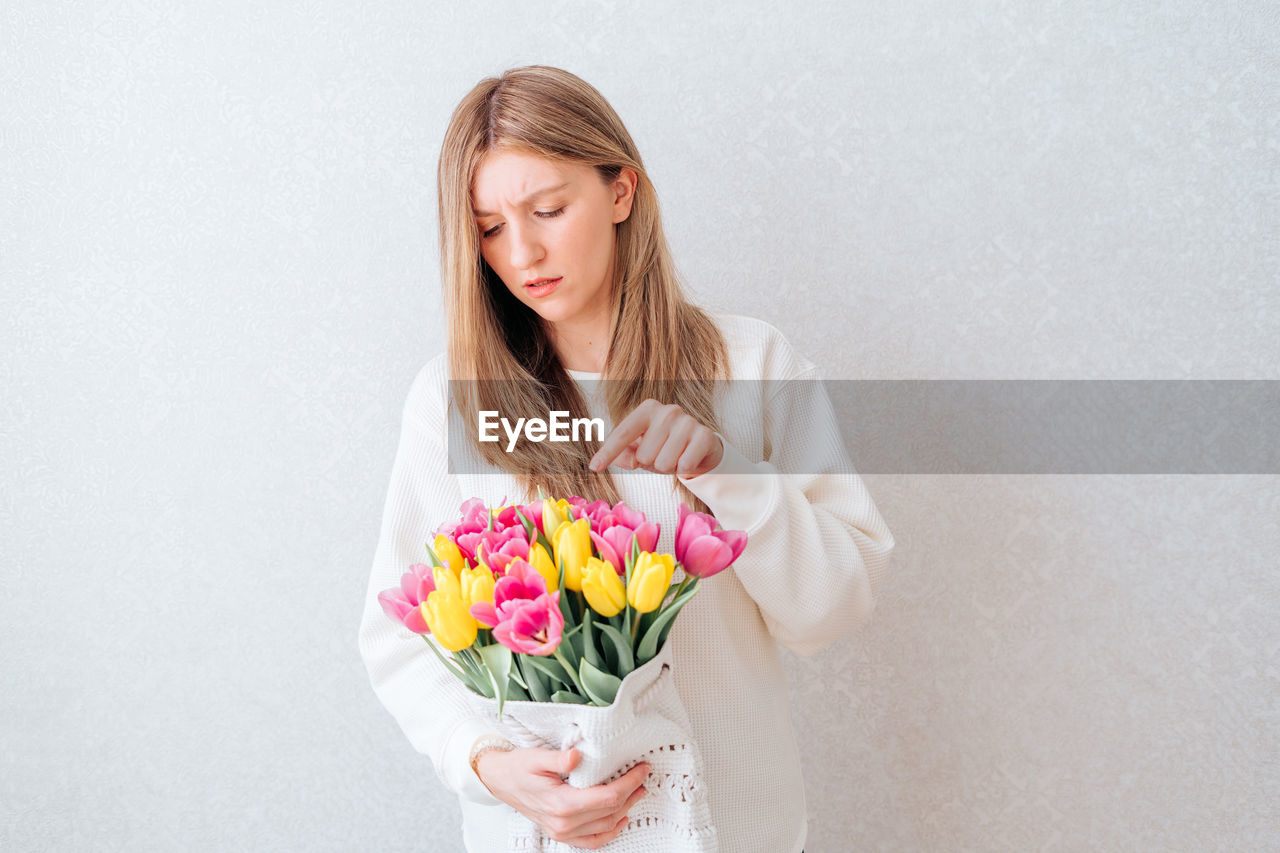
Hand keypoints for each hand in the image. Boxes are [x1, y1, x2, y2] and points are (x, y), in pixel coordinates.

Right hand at [475, 746, 649, 849]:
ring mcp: (562, 832)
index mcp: (561, 804)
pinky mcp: (562, 834)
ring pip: (604, 826)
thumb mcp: (536, 757)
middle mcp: (563, 823)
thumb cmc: (518, 767)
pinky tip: (620, 819)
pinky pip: (592, 841)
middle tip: (644, 776)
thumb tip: (576, 757)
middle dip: (631, 793)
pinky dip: (609, 832)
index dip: (629, 783)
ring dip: (625, 810)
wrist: (501, 780)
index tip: (642, 769)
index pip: (606, 797)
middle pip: (609, 812)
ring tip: (638, 792)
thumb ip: (558, 759)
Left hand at [588, 399, 723, 478]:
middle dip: (651, 463)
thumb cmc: (665, 446)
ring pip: (664, 463)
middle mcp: (667, 411)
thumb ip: (624, 453)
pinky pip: (684, 465)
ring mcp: (688, 421)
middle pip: (644, 456)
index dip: (608, 453)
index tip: (594, 468)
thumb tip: (628, 461)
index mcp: (647, 409)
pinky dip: (685, 468)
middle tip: (663, 456)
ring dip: (669, 467)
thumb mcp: (641, 449)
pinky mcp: (705, 435)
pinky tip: (689, 458)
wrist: (702, 447)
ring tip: (676, 457)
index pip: (623, 433)